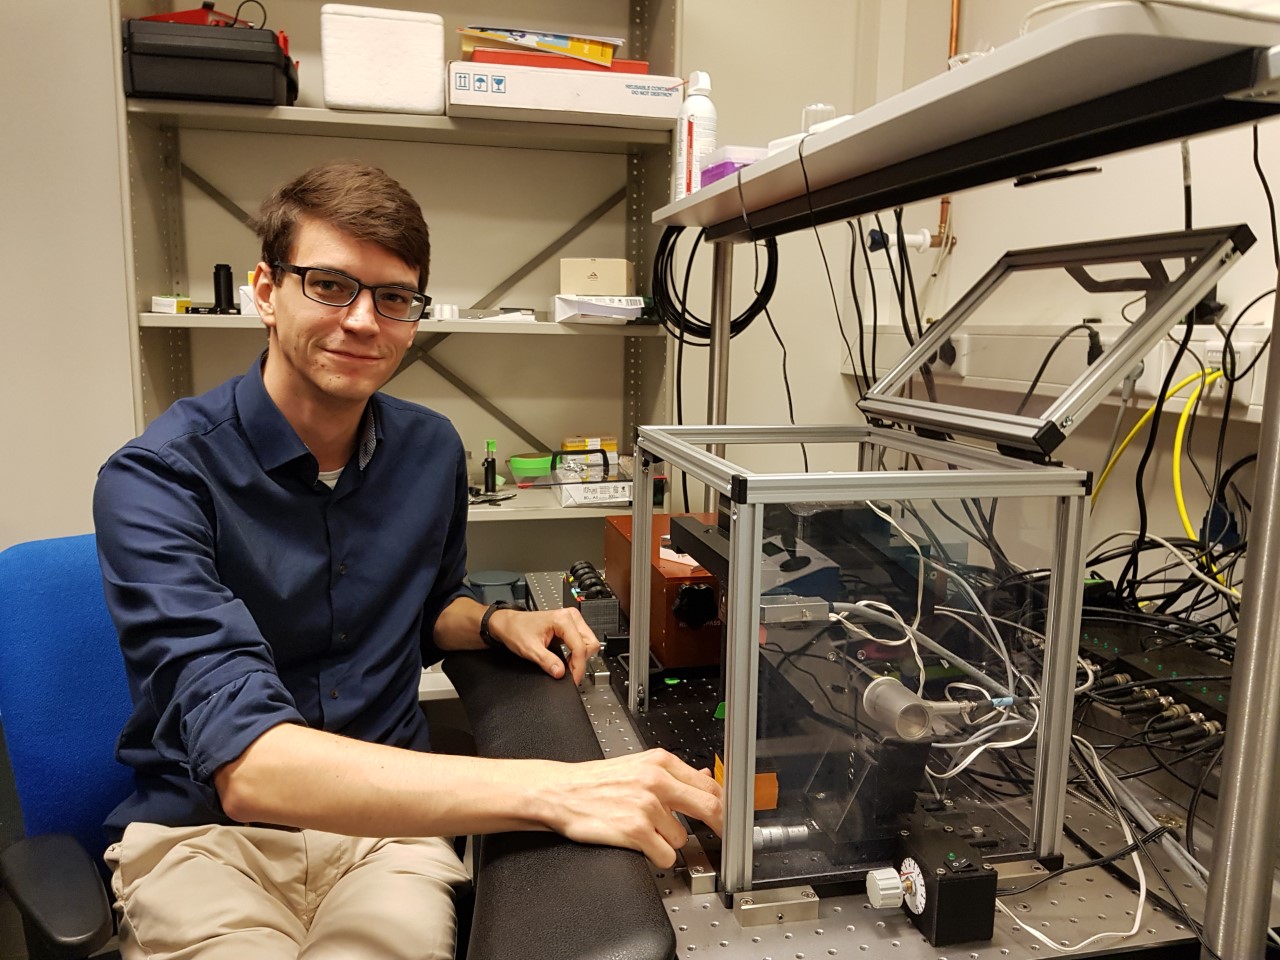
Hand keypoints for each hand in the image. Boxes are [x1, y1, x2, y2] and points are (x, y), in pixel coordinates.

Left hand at [489, 606, 600, 683]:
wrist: (508, 624)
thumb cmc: (516, 630)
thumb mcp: (530, 649)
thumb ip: (547, 661)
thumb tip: (560, 673)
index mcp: (563, 619)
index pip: (580, 647)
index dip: (578, 667)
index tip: (574, 679)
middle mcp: (570, 616)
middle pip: (590, 643)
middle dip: (582, 661)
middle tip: (572, 674)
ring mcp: (572, 620)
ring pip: (588, 642)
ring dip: (581, 657)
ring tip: (568, 667)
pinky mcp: (570, 626)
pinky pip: (582, 641)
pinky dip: (577, 653)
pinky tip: (567, 660)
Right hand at [539, 749, 722, 866]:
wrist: (560, 792)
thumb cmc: (596, 781)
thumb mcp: (638, 766)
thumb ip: (673, 774)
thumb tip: (705, 775)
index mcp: (660, 761)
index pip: (709, 784)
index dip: (723, 805)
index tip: (728, 817)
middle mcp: (656, 781)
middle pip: (710, 807)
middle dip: (719, 826)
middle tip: (721, 838)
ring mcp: (646, 806)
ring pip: (683, 837)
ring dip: (669, 841)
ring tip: (646, 831)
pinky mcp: (635, 831)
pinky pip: (666, 855)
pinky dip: (658, 856)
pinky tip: (642, 844)